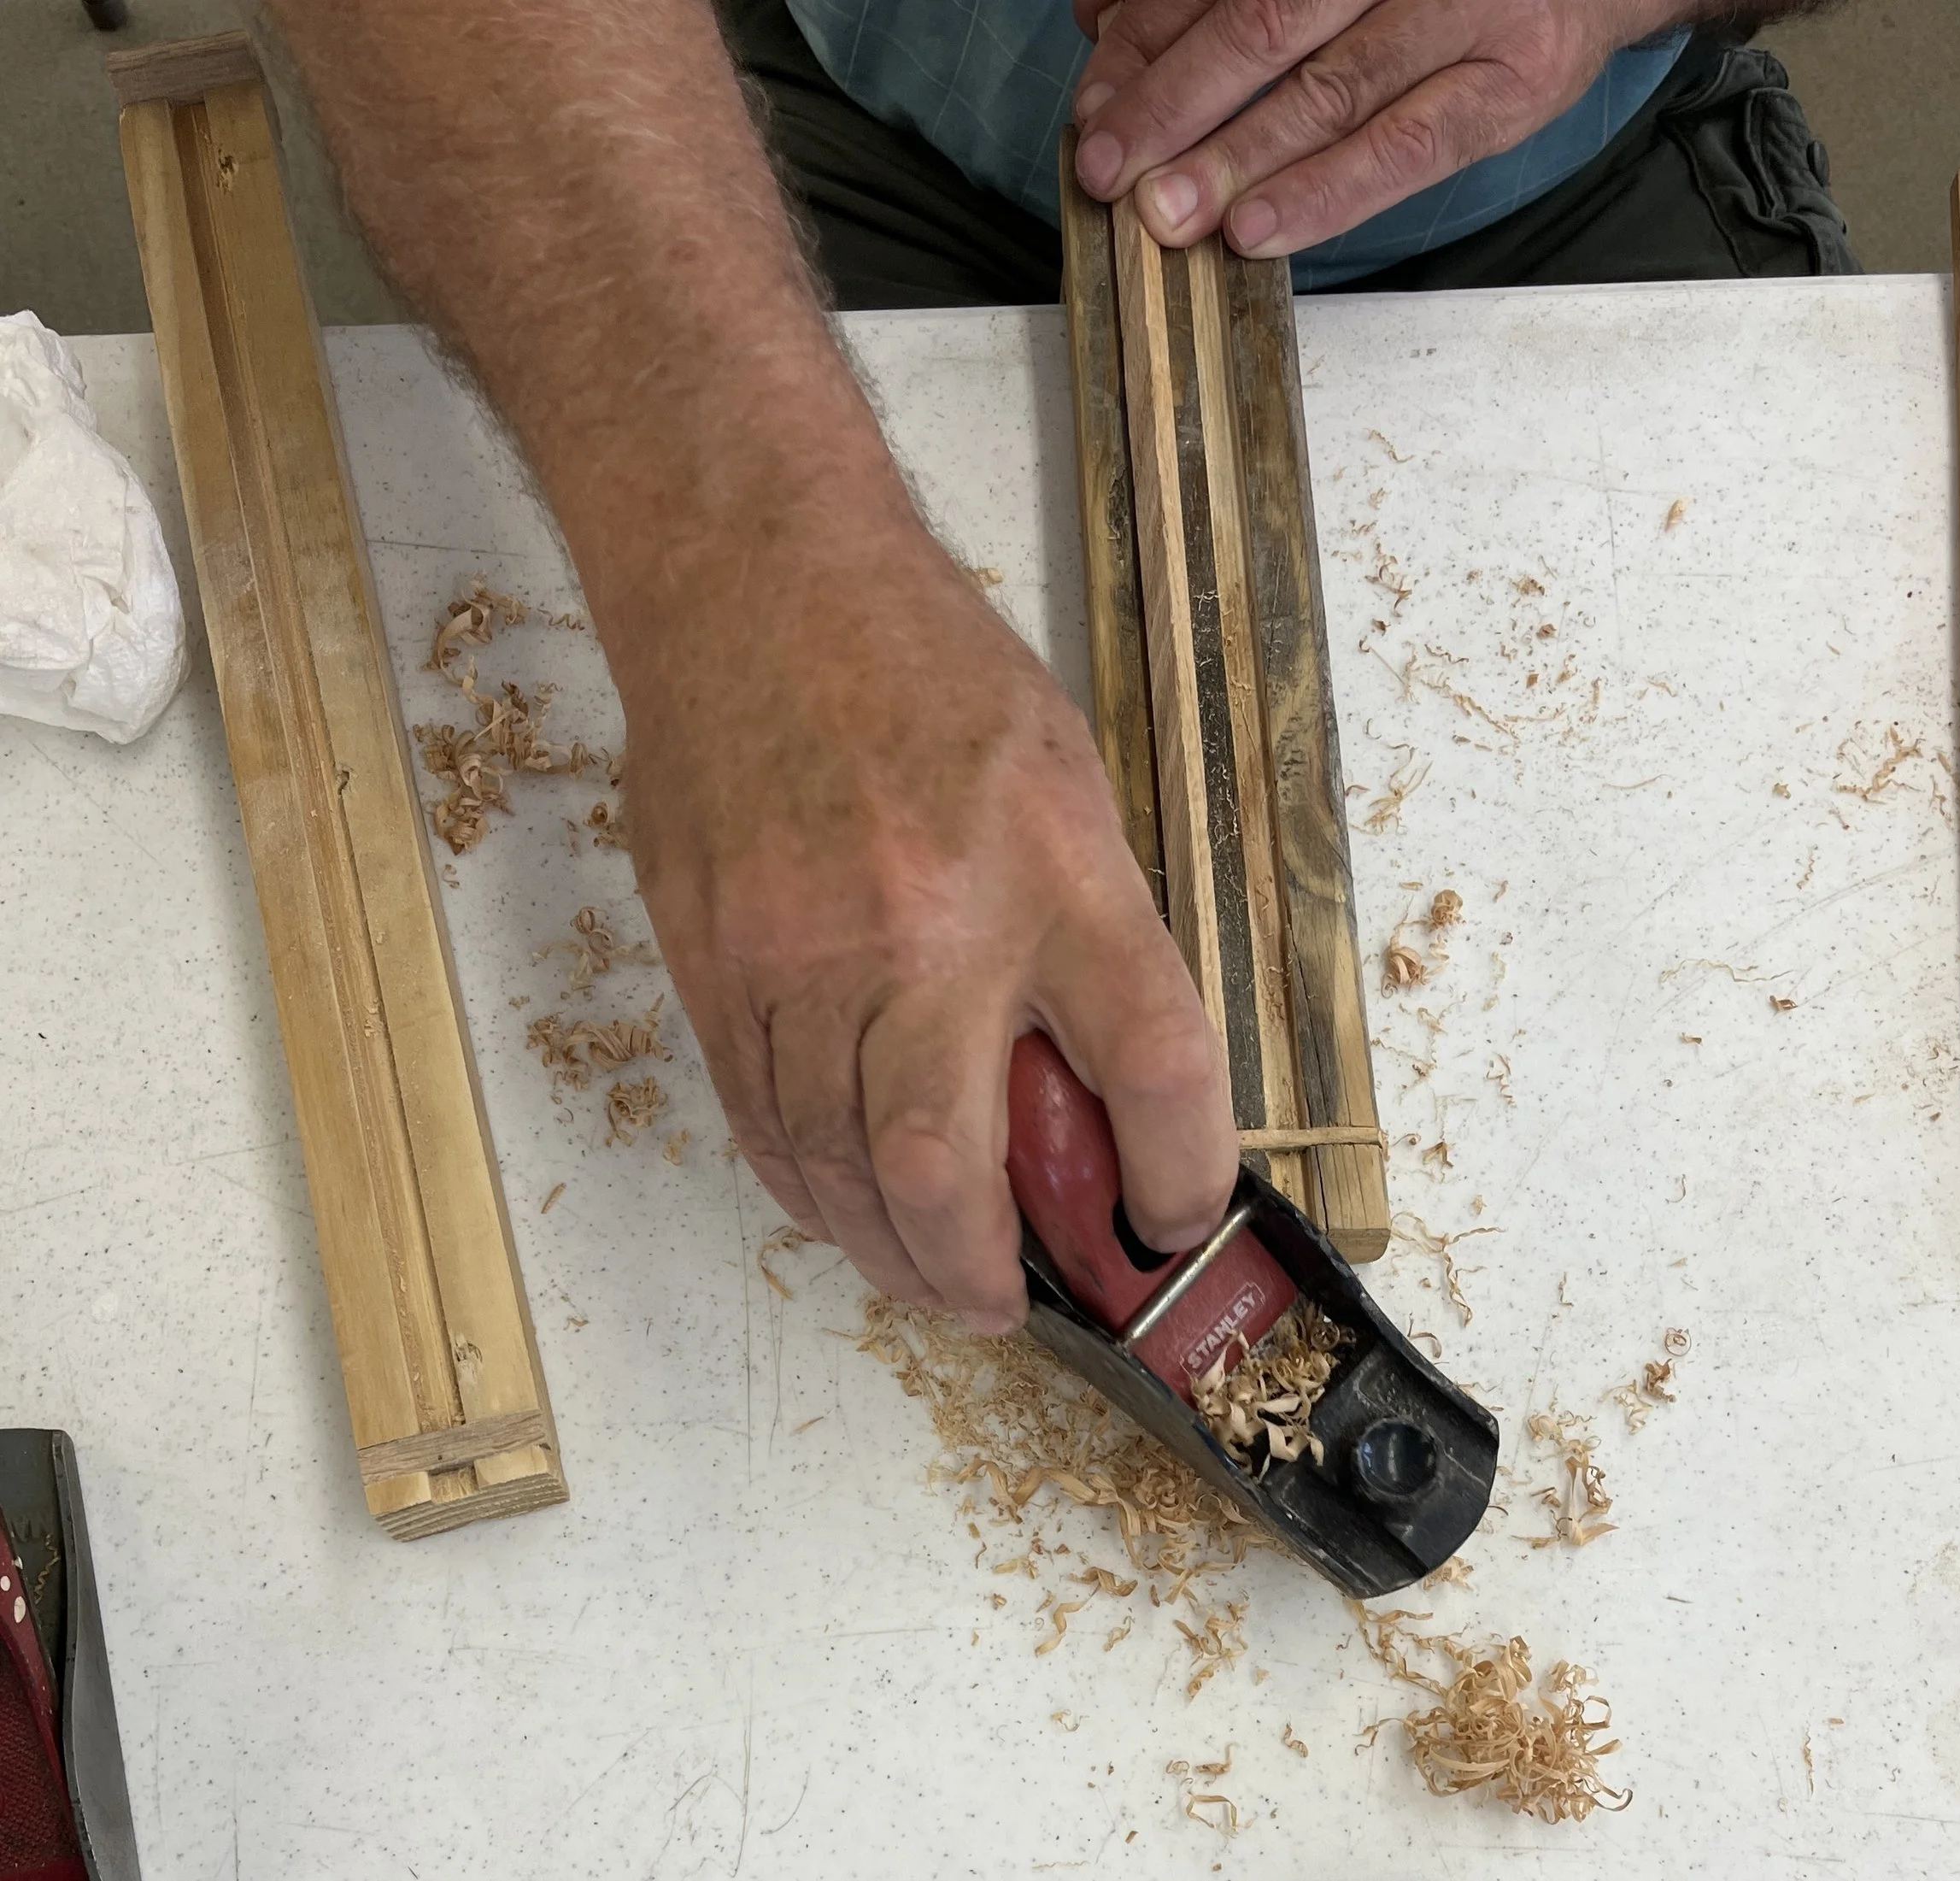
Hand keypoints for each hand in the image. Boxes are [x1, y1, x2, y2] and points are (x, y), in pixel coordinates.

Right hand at [612, 486, 1237, 1332]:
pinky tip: (845, 1210)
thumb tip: (1102, 1081)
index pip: (1156, 1064)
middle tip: (1009, 1302)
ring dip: (892, 1255)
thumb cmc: (924, 673)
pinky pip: (761, 1125)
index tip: (1169, 1217)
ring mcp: (802, 953)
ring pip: (839, 1172)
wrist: (754, 583)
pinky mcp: (713, 966)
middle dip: (985, 1274)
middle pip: (952, 1166)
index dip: (1180, 1175)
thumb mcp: (1067, 784)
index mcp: (1054, 866)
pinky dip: (811, 1193)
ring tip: (933, 1276)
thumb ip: (1095, 936)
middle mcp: (927, 924)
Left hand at [1070, 0, 1678, 255]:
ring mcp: (1460, 12)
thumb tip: (1103, 21)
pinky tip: (1259, 229)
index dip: (1146, 46)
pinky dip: (1325, 192)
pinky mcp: (1509, 86)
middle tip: (1108, 169)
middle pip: (1263, 24)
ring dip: (1234, 159)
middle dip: (1170, 104)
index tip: (1093, 109)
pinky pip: (1405, 149)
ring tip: (1166, 213)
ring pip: (1327, 91)